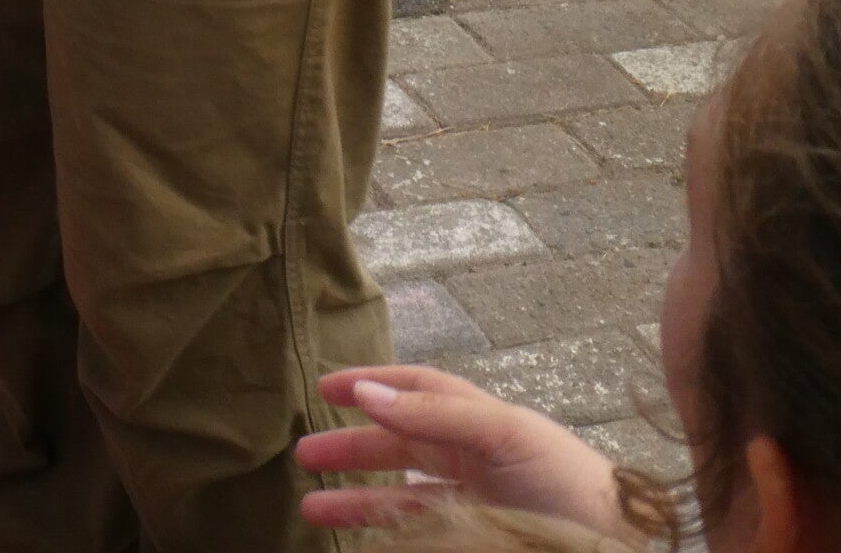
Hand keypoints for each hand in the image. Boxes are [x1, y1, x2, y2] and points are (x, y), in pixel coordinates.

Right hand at [295, 369, 632, 538]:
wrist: (616, 550)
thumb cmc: (570, 484)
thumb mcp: (503, 435)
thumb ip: (434, 416)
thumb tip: (367, 392)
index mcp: (482, 423)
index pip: (418, 392)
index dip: (373, 384)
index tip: (325, 386)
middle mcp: (475, 462)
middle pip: (400, 446)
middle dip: (352, 447)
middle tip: (304, 456)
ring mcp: (476, 509)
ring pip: (402, 497)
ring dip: (357, 499)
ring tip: (312, 508)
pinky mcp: (475, 544)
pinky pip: (422, 535)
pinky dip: (389, 532)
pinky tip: (363, 540)